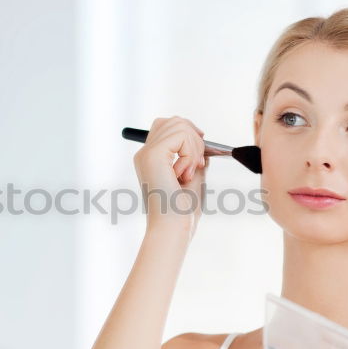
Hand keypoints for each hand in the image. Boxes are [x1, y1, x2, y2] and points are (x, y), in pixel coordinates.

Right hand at [132, 116, 208, 236]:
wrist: (173, 228)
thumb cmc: (182, 212)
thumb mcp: (193, 178)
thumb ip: (195, 158)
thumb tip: (203, 141)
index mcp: (150, 160)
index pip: (167, 126)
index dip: (188, 132)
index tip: (200, 153)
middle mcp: (144, 154)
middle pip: (173, 121)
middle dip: (194, 137)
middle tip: (198, 163)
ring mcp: (147, 153)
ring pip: (179, 125)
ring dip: (194, 147)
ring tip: (191, 171)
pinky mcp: (154, 155)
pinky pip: (181, 136)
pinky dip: (191, 153)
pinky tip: (186, 173)